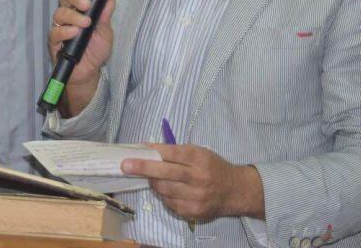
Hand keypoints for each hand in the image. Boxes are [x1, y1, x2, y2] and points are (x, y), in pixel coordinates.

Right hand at [48, 0, 114, 115]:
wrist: (88, 73)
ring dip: (73, 16)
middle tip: (86, 4)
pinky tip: (74, 32)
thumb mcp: (105, 33)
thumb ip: (105, 17)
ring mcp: (60, 27)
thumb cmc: (95, 50)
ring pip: (60, 13)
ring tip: (85, 23)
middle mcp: (68, 14)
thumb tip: (110, 0)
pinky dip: (65, 30)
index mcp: (80, 9)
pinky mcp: (54, 41)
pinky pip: (55, 31)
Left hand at [122, 144, 264, 222]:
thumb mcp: (198, 152)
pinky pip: (170, 203)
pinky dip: (165, 196)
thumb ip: (175, 152)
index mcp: (199, 158)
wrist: (235, 191)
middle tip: (125, 166)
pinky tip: (168, 190)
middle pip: (164, 174)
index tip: (135, 151)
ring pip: (164, 190)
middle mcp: (198, 178)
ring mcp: (196, 197)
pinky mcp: (194, 211)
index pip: (170, 154)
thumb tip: (147, 149)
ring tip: (152, 178)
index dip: (152, 152)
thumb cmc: (213, 167)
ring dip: (154, 183)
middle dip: (142, 169)